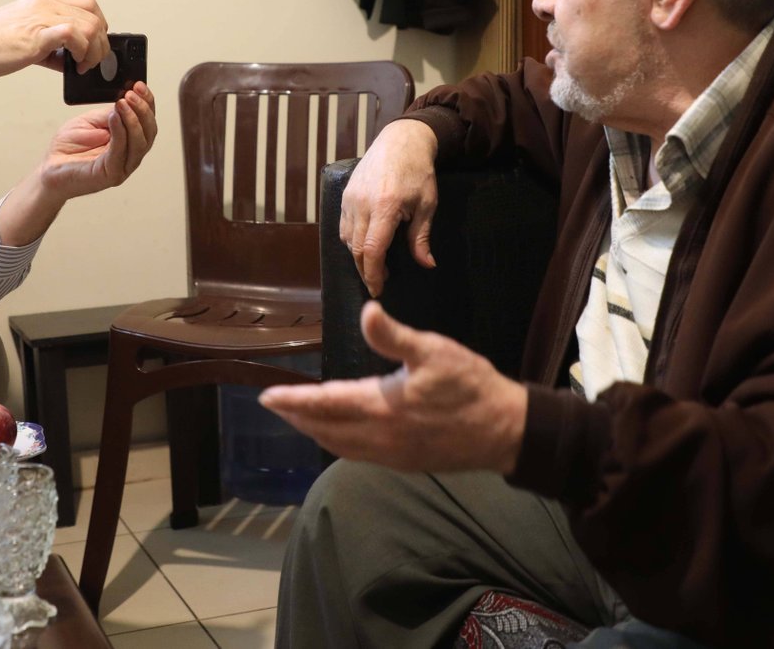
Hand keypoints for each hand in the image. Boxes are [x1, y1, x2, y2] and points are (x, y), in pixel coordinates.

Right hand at [0, 0, 109, 80]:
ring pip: (90, 25)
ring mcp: (41, 17)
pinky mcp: (36, 35)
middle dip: (101, 42)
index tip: (95, 44)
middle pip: (94, 15)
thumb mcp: (27, 38)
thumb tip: (72, 60)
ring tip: (83, 66)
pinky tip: (74, 65)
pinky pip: (73, 34)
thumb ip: (52, 46)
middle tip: (92, 61)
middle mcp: (45, 5)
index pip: (87, 4)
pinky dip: (82, 51)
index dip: (99, 24)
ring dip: (94, 50)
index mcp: (43, 2)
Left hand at [36, 82, 156, 199]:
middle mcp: (129, 155)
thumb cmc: (67, 149)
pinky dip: (120, 132)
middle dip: (143, 110)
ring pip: (140, 143)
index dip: (147, 103)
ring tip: (123, 102)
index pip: (146, 122)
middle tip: (132, 93)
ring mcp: (122, 167)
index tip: (139, 85)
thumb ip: (108, 114)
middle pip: (149, 133)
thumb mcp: (89, 122)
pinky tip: (114, 116)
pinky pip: (120, 151)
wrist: (48, 170)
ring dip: (134, 119)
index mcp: (128, 142)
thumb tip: (125, 100)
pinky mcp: (111, 174)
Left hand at [259, 301, 526, 473]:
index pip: (325, 403)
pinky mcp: (405, 463)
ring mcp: (392, 454)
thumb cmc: (471, 386)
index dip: (293, 399)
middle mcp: (380, 437)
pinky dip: (338, 442)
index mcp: (382, 407)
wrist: (506, 431)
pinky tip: (339, 433)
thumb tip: (367, 311)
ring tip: (298, 417)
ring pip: (340, 445)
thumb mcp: (435, 351)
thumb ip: (394, 336)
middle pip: (325, 429)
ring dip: (315, 430)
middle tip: (274, 404)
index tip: (266, 396)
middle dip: (297, 416)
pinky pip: (358, 454)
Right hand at [341, 121, 439, 295]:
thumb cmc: (418, 171)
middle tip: (379, 283)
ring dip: (358, 257)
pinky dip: (351, 241)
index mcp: (385, 206)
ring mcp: (350, 198)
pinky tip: (364, 246)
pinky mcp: (345, 194)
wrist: (401, 140)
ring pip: (347, 239)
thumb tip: (426, 264)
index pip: (372, 250)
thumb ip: (421, 236)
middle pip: (356, 249)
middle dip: (366, 271)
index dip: (373, 274)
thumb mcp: (427, 205)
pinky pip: (343, 226)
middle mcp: (362, 203)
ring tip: (375, 265)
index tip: (378, 289)